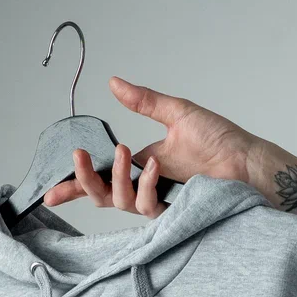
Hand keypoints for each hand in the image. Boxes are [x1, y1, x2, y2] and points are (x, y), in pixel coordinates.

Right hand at [41, 76, 263, 216]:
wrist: (247, 161)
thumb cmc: (219, 141)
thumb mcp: (175, 112)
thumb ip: (143, 101)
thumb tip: (114, 82)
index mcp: (142, 166)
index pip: (102, 179)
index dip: (75, 187)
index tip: (50, 193)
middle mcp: (146, 188)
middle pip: (102, 196)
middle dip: (84, 181)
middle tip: (81, 157)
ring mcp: (159, 203)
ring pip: (120, 202)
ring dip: (118, 178)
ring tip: (127, 152)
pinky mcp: (173, 214)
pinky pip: (146, 206)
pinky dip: (145, 184)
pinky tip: (156, 166)